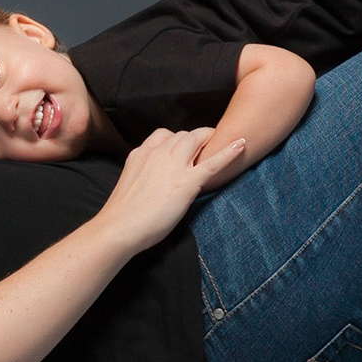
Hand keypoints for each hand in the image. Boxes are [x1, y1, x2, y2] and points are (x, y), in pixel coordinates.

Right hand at [92, 128, 245, 253]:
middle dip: (196, 138)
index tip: (183, 147)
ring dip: (209, 139)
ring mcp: (174, 165)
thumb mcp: (130, 183)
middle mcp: (157, 153)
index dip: (177, 140)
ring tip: (222, 140)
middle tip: (208, 144)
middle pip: (183, 135)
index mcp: (141, 154)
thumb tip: (153, 182)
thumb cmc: (122, 213)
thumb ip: (144, 175)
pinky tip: (240, 144)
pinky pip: (212, 162)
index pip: (163, 135)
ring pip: (196, 139)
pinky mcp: (187, 181)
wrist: (120, 226)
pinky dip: (228, 152)